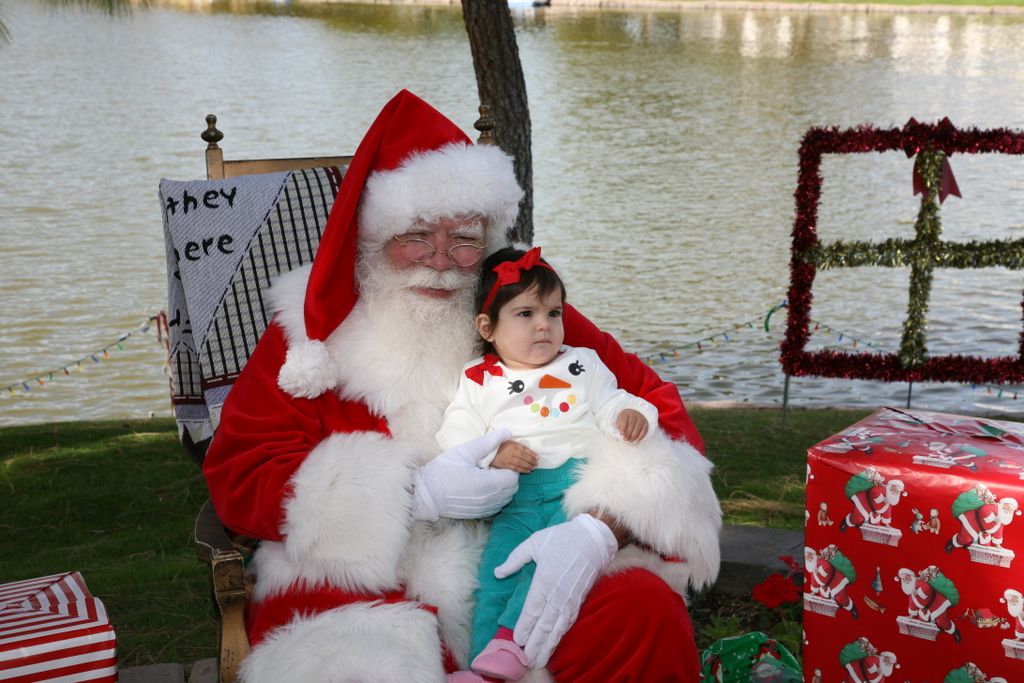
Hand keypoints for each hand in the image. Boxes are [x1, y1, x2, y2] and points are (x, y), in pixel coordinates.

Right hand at [411, 430, 517, 520]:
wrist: (424, 494)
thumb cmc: (442, 470)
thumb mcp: (465, 451)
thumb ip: (488, 442)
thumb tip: (508, 432)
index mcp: (487, 483)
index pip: (513, 476)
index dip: (510, 466)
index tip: (500, 460)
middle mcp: (489, 499)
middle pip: (512, 489)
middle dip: (508, 476)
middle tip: (494, 467)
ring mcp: (484, 509)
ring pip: (505, 499)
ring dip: (503, 488)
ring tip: (487, 477)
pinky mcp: (478, 515)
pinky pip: (496, 507)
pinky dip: (496, 498)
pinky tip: (483, 488)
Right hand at [492, 441, 538, 472]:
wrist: (488, 452)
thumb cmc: (500, 447)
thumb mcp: (509, 442)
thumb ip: (518, 446)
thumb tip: (529, 452)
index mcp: (512, 444)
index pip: (524, 449)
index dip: (532, 453)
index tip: (537, 457)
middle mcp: (510, 451)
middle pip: (524, 456)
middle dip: (531, 460)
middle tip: (536, 464)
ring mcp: (507, 459)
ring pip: (520, 463)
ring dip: (528, 466)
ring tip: (533, 468)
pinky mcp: (504, 465)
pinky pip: (515, 468)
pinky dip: (522, 470)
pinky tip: (527, 471)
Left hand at [494, 513, 616, 666]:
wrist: (592, 539)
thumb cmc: (560, 539)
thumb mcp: (534, 543)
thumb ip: (515, 559)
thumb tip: (498, 573)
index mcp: (544, 580)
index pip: (532, 610)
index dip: (525, 627)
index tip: (518, 640)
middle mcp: (557, 594)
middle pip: (545, 624)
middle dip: (536, 644)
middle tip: (526, 660)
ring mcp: (570, 598)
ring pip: (557, 627)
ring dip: (548, 644)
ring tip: (539, 660)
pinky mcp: (579, 600)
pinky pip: (568, 621)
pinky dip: (561, 634)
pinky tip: (555, 643)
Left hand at [616, 408, 648, 441]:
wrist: (636, 412)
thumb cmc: (626, 417)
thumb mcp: (620, 418)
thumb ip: (618, 423)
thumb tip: (618, 428)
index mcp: (626, 412)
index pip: (624, 419)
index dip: (622, 427)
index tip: (621, 434)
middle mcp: (634, 414)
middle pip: (631, 424)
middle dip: (628, 433)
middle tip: (625, 439)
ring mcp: (641, 418)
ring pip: (638, 427)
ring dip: (634, 436)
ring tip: (630, 441)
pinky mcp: (646, 422)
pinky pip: (644, 430)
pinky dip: (641, 436)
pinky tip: (637, 440)